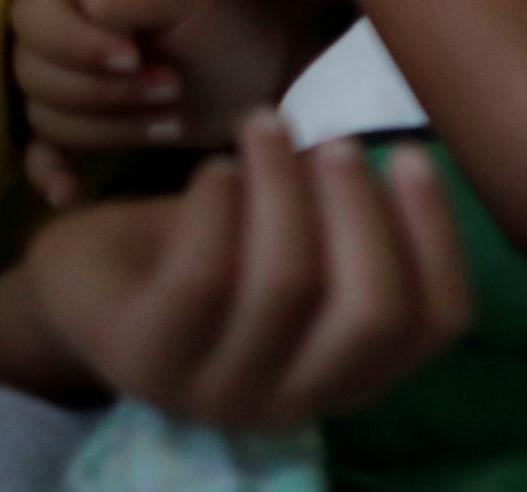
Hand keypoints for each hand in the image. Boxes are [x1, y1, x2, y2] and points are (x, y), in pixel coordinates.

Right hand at [9, 0, 346, 207]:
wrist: (270, 50)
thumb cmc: (231, 4)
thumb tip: (83, 14)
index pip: (31, 15)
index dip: (75, 44)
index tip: (134, 56)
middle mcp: (58, 24)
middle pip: (32, 73)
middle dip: (104, 90)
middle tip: (172, 87)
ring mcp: (70, 76)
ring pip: (46, 116)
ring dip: (110, 125)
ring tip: (173, 114)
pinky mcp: (87, 121)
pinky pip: (43, 152)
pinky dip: (51, 173)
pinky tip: (69, 193)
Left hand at [20, 112, 471, 428]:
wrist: (91, 284)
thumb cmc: (216, 251)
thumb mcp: (299, 246)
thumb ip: (356, 224)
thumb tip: (408, 160)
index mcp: (351, 374)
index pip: (434, 322)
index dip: (435, 233)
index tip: (410, 152)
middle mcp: (293, 400)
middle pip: (370, 310)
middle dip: (362, 208)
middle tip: (335, 140)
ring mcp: (215, 390)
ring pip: (286, 282)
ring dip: (284, 184)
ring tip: (265, 126)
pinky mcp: (144, 358)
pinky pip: (204, 273)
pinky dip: (219, 203)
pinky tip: (215, 167)